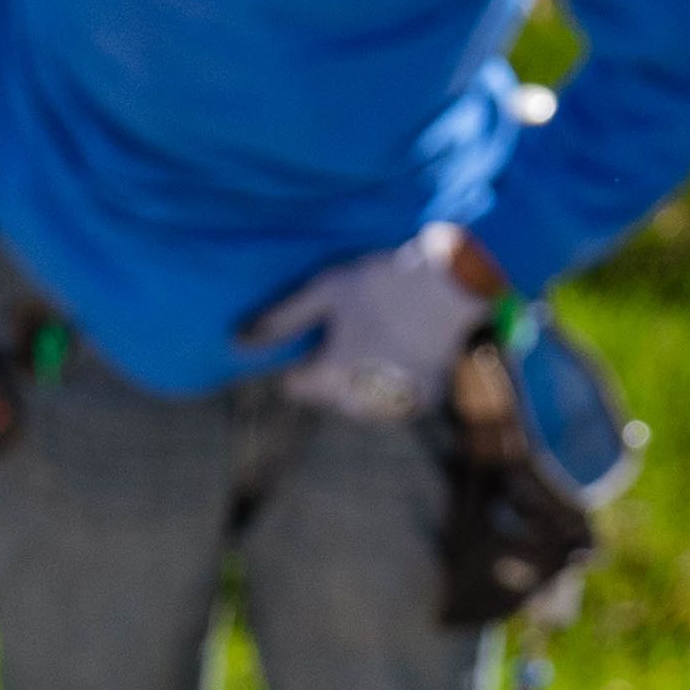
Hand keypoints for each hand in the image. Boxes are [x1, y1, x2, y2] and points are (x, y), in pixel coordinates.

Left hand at [251, 230, 497, 425]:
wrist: (455, 285)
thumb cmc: (384, 282)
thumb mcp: (326, 291)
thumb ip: (279, 322)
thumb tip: (234, 346)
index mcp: (329, 376)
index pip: (295, 386)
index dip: (304, 359)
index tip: (321, 334)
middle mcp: (358, 402)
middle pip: (327, 396)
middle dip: (333, 371)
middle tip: (357, 329)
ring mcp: (392, 406)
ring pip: (359, 404)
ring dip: (361, 382)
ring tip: (381, 339)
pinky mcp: (421, 404)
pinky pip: (392, 403)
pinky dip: (393, 385)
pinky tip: (404, 352)